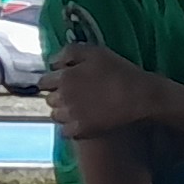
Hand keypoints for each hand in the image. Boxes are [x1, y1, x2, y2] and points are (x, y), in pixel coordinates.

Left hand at [45, 41, 165, 136]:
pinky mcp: (81, 131)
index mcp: (64, 77)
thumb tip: (52, 63)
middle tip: (78, 95)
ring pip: (56, 116)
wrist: (141, 96)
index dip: (54, 81)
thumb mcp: (95, 52)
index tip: (67, 82)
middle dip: (60, 96)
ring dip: (64, 112)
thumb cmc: (120, 71)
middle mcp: (63, 97)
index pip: (43, 82)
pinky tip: (85, 121)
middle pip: (49, 99)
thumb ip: (69, 52)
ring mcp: (71, 116)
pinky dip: (72, 128)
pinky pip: (66, 132)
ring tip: (82, 109)